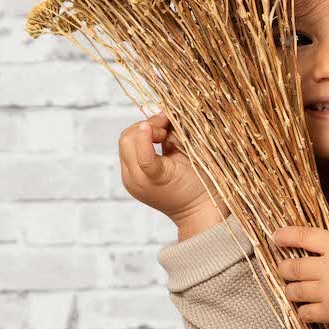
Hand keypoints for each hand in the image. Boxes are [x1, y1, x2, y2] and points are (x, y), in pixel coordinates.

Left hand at [119, 112, 220, 227]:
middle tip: (166, 128)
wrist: (198, 214)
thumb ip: (176, 136)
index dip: (149, 128)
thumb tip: (166, 115)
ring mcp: (130, 181)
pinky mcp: (130, 180)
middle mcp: (135, 180)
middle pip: (126, 140)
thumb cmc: (203, 186)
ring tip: (164, 136)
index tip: (163, 120)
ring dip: (141, 133)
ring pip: (125, 144)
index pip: (139, 147)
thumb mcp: (192, 157)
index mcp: (153, 177)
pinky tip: (157, 142)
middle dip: (145, 127)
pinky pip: (129, 153)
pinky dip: (140, 142)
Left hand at [269, 224, 328, 328]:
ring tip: (295, 289)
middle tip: (284, 269)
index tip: (276, 237)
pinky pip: (305, 313)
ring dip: (291, 290)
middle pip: (292, 267)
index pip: (304, 237)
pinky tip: (307, 309)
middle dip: (284, 268)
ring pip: (294, 291)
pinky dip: (303, 311)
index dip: (286, 236)